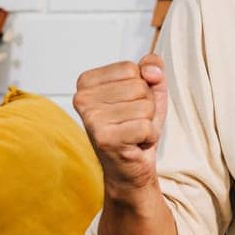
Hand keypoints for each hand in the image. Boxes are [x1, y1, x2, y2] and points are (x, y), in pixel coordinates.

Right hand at [73, 53, 166, 196]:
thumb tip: (152, 71)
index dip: (142, 86)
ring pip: (145, 106)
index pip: (131, 68)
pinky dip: (149, 136)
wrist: (129, 167)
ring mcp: (91, 119)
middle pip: (139, 86)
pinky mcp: (105, 138)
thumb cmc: (135, 126)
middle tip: (131, 121)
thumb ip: (152, 67)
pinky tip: (135, 144)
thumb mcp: (149, 88)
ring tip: (133, 132)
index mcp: (87, 82)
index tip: (129, 105)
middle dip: (146, 105)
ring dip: (148, 122)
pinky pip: (146, 126)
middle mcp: (82, 99)